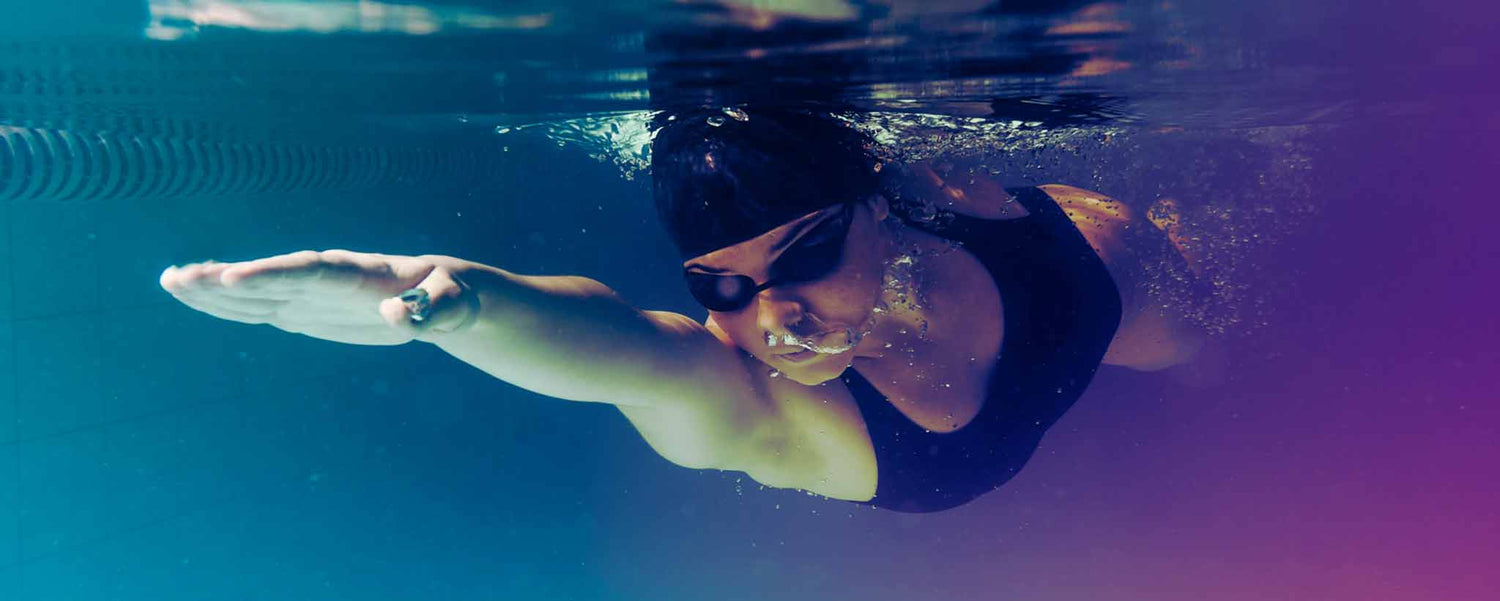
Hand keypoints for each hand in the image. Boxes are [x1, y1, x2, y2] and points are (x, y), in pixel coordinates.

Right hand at [160, 250, 478, 344]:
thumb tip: (397, 316)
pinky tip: (195, 296)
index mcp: (363, 273)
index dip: (273, 274)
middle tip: (179, 278)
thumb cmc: (455, 298)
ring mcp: (313, 293)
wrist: (446, 296)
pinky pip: (262, 307)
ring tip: (170, 281)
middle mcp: (329, 278)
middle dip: (226, 279)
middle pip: (273, 276)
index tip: (233, 278)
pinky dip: (229, 304)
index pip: (312, 270)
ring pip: (258, 291)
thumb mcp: (456, 306)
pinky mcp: (306, 309)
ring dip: (215, 289)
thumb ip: (433, 309)